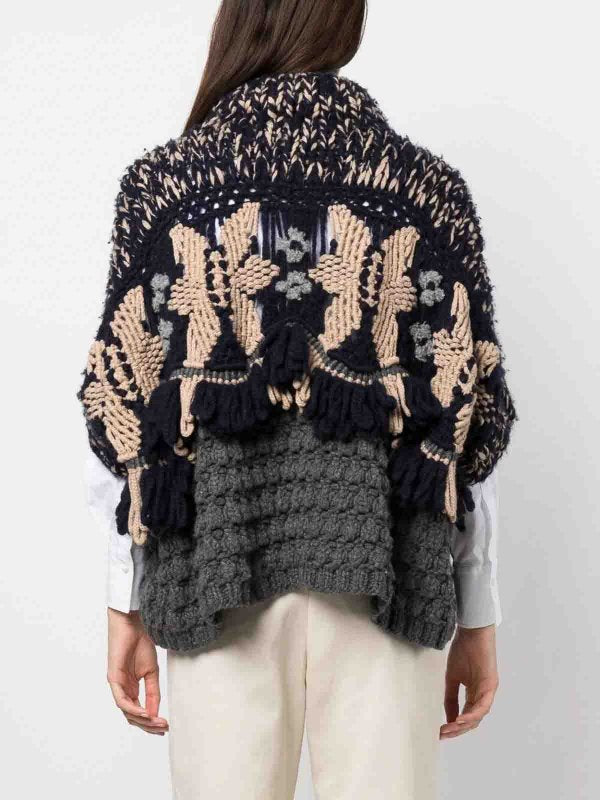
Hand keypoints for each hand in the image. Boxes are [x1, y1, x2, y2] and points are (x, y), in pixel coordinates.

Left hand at [107, 608, 168, 734]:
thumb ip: (153, 692)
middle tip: (163, 728)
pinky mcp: (113, 678)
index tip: (165, 726)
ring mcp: (117, 685)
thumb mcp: (152, 672)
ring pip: (127, 712)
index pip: (139, 712)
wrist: (133, 624)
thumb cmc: (140, 643)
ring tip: (157, 723)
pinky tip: (145, 713)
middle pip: (132, 716)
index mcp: (131, 688)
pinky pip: (121, 700)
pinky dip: (133, 709)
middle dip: (148, 725)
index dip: (151, 722)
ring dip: (142, 720)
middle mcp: (122, 689)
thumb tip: (154, 713)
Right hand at [440, 624, 498, 739]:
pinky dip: (472, 714)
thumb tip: (449, 718)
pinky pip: (483, 705)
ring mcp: (488, 691)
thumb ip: (451, 698)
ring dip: (463, 725)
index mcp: (474, 694)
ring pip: (478, 716)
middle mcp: (483, 695)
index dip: (453, 726)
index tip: (439, 733)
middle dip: (457, 730)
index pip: (465, 717)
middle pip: (472, 721)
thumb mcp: (452, 678)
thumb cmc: (463, 650)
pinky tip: (460, 719)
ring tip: (449, 729)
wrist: (472, 632)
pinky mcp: (491, 685)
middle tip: (443, 734)